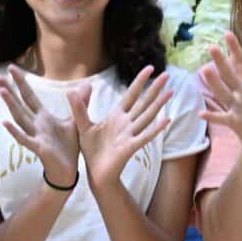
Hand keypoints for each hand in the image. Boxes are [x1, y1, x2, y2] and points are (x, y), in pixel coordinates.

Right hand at [0, 70, 81, 188]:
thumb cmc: (68, 146)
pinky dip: (15, 131)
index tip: (11, 68)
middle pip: (21, 104)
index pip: (29, 96)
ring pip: (20, 118)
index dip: (21, 82)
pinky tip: (5, 122)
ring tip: (2, 92)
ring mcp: (35, 135)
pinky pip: (25, 139)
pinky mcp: (39, 148)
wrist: (69, 170)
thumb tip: (88, 84)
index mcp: (43, 117)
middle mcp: (36, 124)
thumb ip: (80, 103)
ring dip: (11, 105)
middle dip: (10, 90)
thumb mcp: (75, 121)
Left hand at [77, 68, 175, 190]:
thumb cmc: (92, 150)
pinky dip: (156, 129)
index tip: (150, 67)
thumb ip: (79, 108)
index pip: (131, 95)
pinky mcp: (130, 147)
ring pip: (147, 116)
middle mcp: (127, 123)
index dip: (140, 81)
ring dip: (159, 104)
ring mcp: (130, 135)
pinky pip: (145, 136)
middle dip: (155, 88)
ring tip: (170, 92)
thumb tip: (71, 90)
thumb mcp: (82, 126)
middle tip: (167, 74)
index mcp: (116, 116)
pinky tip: (166, 120)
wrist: (96, 173)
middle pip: (143, 102)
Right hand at [198, 38, 241, 152]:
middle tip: (211, 46)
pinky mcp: (234, 121)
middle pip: (229, 74)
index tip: (227, 34)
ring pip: (223, 92)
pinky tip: (201, 113)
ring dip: (214, 82)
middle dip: (220, 61)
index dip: (235, 49)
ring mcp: (236, 106)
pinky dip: (212, 116)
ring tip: (205, 70)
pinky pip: (222, 118)